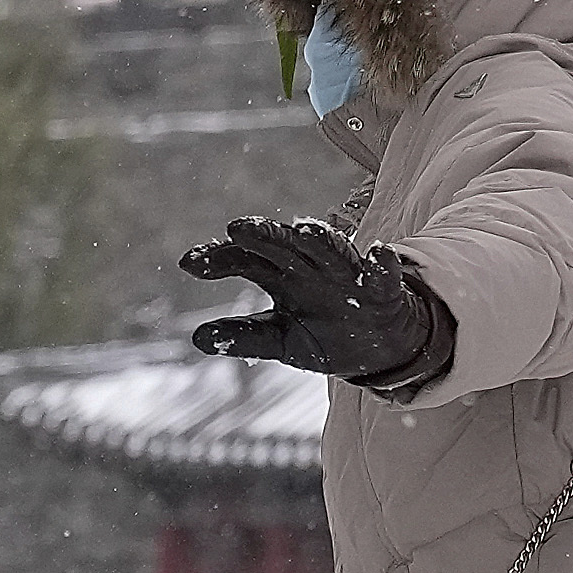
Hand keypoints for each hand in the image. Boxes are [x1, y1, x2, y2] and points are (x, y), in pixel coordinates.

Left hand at [179, 217, 458, 388]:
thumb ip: (243, 336)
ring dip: (321, 240)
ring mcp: (347, 277)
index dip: (218, 259)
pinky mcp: (382, 290)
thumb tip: (197, 338)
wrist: (379, 345)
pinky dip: (382, 263)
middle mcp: (310, 269)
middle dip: (263, 236)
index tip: (188, 263)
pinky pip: (385, 274)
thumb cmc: (323, 332)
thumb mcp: (280, 340)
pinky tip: (379, 252)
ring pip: (333, 252)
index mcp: (280, 276)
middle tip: (236, 228)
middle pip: (284, 246)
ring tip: (306, 229)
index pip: (244, 259)